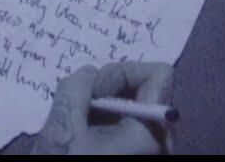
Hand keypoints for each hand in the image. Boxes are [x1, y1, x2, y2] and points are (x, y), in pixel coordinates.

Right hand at [31, 63, 174, 154]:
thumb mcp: (63, 127)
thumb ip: (75, 88)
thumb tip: (89, 73)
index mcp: (153, 131)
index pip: (159, 74)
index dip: (122, 71)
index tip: (92, 91)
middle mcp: (161, 141)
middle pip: (144, 88)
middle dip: (107, 88)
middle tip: (78, 104)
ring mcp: (149, 151)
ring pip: (131, 105)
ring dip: (100, 104)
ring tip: (75, 120)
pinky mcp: (135, 156)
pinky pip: (125, 123)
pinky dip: (101, 119)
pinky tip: (80, 134)